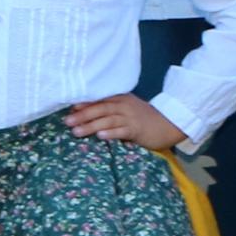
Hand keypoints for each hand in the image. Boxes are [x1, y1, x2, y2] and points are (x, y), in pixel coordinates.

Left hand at [65, 92, 186, 150]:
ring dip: (91, 125)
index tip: (69, 109)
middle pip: (100, 109)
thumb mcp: (127, 109)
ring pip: (108, 120)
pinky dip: (111, 133)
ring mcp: (130, 117)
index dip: (83, 104)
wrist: (168, 123)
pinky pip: (122, 131)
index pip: (99, 100)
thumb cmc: (144, 118)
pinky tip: (100, 136)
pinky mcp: (137, 130)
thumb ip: (110, 110)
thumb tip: (85, 115)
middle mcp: (124, 106)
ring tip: (76, 131)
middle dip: (82, 115)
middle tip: (67, 122)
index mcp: (120, 99)